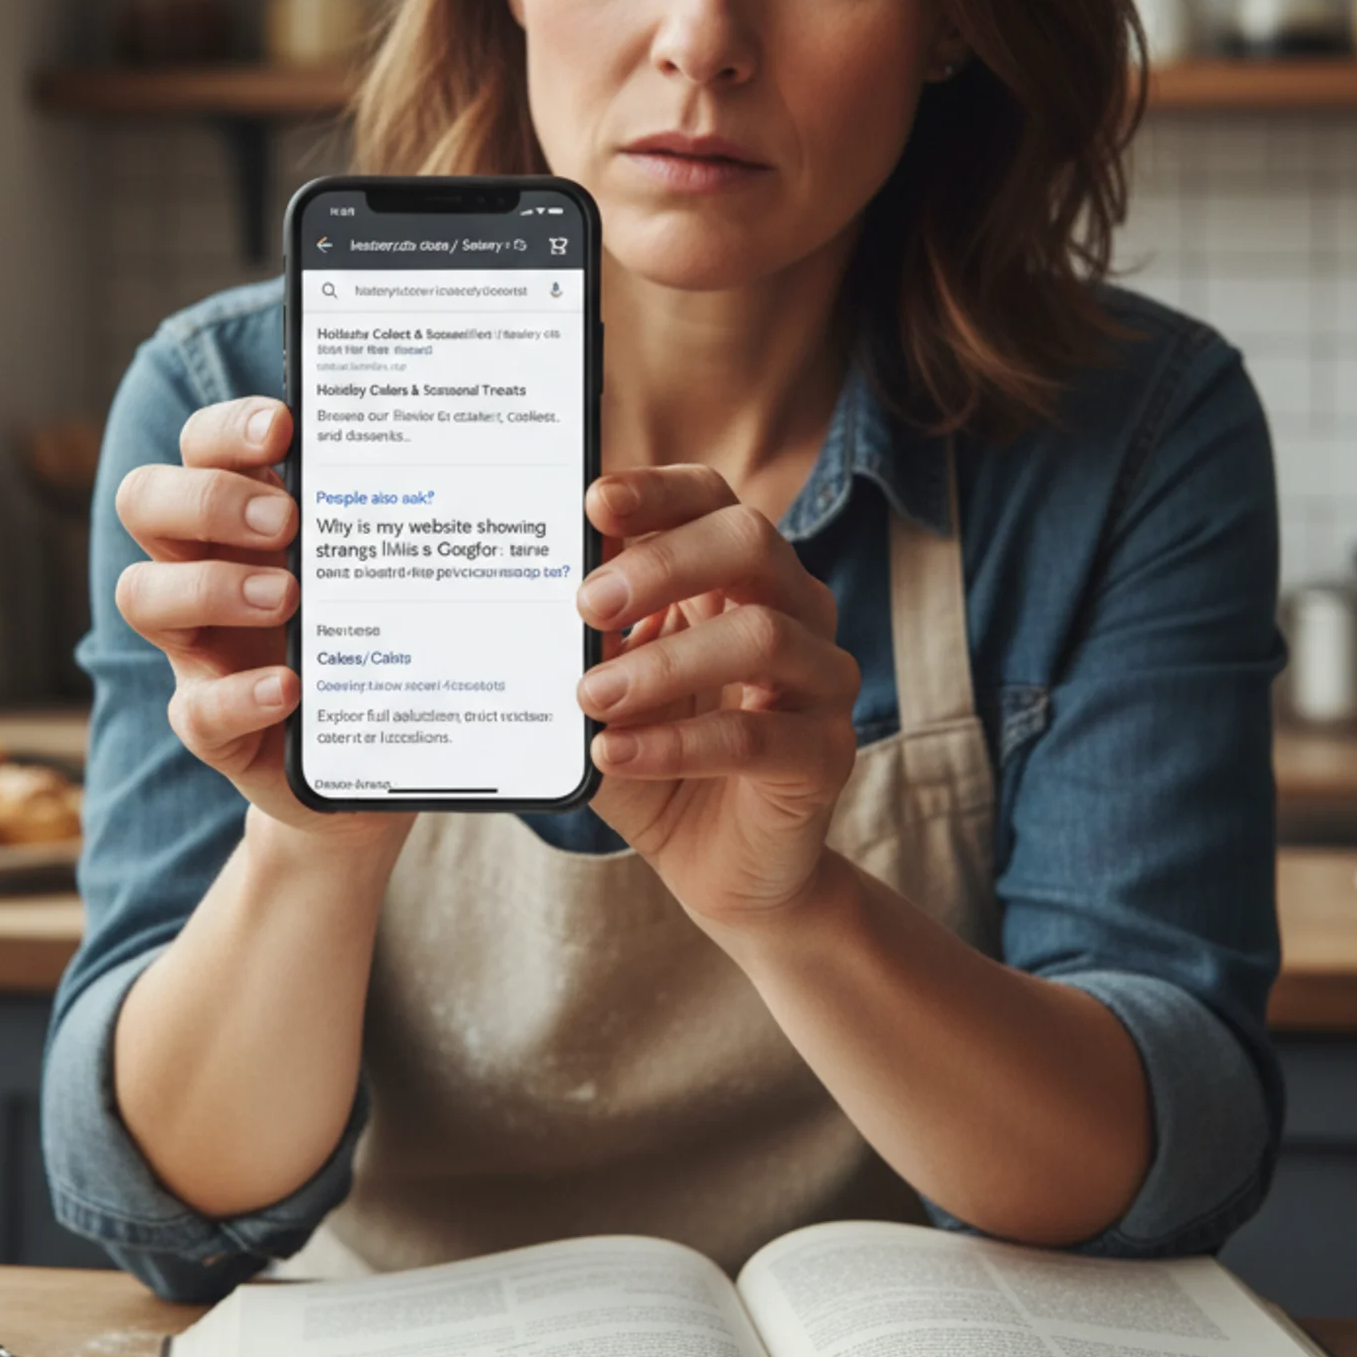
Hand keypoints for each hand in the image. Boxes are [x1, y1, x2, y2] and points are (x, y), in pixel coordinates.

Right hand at [114, 398, 413, 856]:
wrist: (371, 749)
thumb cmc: (369, 628)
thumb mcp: (374, 565)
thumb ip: (383, 516)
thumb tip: (455, 454)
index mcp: (241, 514)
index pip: (202, 447)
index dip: (226, 429)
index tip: (282, 429)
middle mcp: (201, 567)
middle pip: (145, 501)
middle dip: (209, 499)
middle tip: (284, 519)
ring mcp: (197, 645)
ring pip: (142, 596)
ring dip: (211, 587)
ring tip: (289, 598)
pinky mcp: (211, 723)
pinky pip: (194, 710)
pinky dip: (238, 695)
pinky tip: (289, 687)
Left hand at [577, 466, 860, 930]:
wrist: (722, 867)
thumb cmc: (657, 758)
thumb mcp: (607, 691)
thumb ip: (582, 647)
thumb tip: (531, 599)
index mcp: (738, 576)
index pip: (711, 499)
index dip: (659, 489)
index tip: (594, 502)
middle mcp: (794, 610)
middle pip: (750, 541)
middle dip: (663, 562)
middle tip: (587, 604)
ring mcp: (821, 680)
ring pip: (762, 636)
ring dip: (663, 664)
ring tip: (590, 697)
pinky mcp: (826, 754)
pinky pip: (755, 737)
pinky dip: (676, 744)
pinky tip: (614, 752)